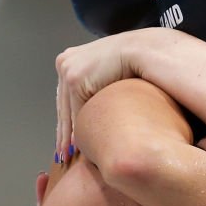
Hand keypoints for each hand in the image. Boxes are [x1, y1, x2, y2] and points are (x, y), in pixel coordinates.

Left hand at [55, 35, 130, 162]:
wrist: (144, 51)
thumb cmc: (136, 64)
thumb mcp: (110, 76)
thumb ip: (98, 88)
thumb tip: (98, 113)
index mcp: (72, 58)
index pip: (66, 97)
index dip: (66, 120)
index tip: (65, 139)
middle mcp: (65, 62)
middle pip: (62, 105)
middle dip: (62, 132)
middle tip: (62, 153)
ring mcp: (68, 69)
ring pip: (67, 110)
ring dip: (67, 135)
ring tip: (68, 154)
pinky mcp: (74, 79)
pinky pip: (76, 110)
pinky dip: (78, 129)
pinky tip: (78, 145)